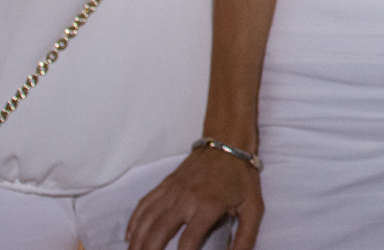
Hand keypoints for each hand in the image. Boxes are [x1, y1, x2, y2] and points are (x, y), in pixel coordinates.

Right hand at [126, 147, 261, 249]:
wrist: (228, 143)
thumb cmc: (241, 176)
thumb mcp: (253, 208)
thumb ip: (246, 237)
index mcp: (208, 205)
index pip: (188, 240)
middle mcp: (186, 198)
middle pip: (159, 231)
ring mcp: (172, 190)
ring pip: (147, 219)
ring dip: (138, 241)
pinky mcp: (165, 184)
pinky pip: (144, 204)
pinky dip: (134, 222)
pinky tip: (130, 236)